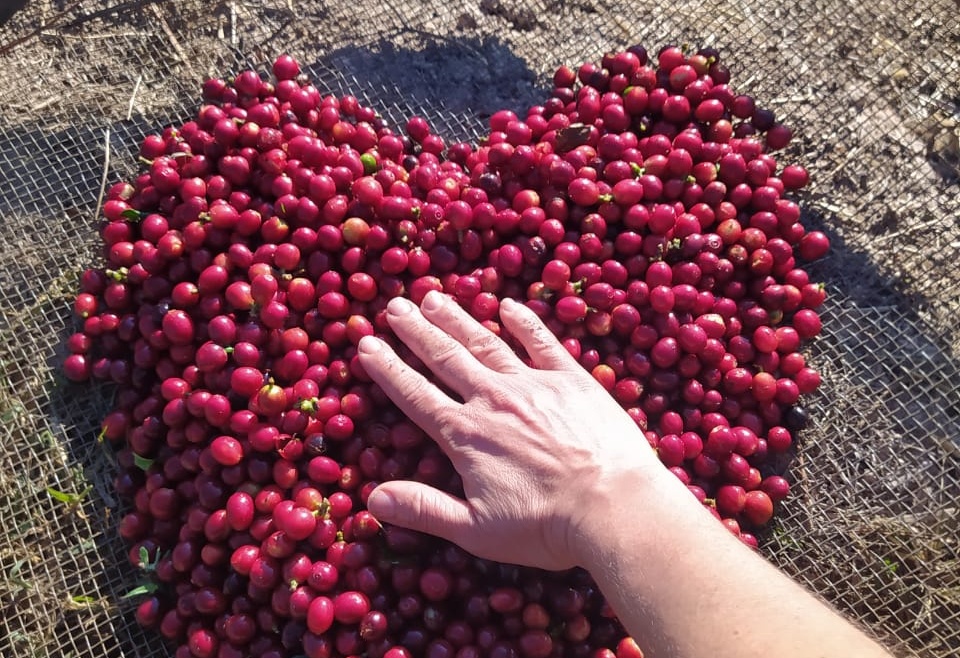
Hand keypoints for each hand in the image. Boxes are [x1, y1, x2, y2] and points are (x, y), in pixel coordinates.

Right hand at [356, 290, 664, 569]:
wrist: (614, 507)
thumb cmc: (546, 527)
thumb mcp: (476, 530)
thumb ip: (424, 509)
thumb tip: (372, 499)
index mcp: (466, 435)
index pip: (415, 394)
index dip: (388, 368)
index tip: (366, 344)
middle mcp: (493, 400)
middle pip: (445, 358)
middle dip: (416, 331)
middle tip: (395, 306)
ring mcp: (533, 384)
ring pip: (486, 343)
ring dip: (457, 319)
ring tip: (434, 297)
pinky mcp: (572, 381)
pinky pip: (543, 343)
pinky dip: (525, 322)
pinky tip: (509, 305)